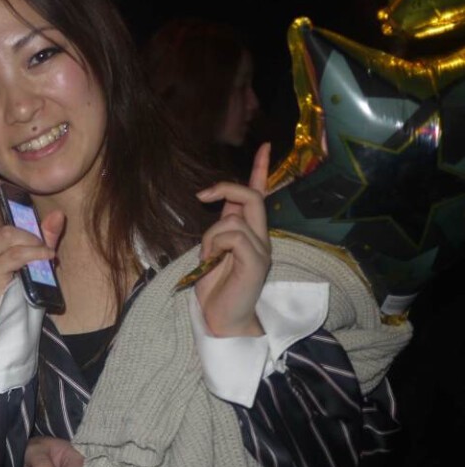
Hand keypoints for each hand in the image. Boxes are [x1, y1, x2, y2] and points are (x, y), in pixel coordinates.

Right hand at [0, 148, 64, 323]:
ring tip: (46, 252)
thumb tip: (57, 214)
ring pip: (9, 232)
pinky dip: (34, 252)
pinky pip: (16, 254)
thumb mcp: (41, 257)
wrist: (12, 322)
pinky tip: (47, 256)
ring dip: (31, 239)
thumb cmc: (23, 289)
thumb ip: (47, 235)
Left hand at [193, 142, 270, 336]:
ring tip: (209, 259)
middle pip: (253, 197)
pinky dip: (216, 245)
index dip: (259, 170)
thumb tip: (219, 204)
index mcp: (250, 234)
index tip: (263, 147)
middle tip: (202, 196)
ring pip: (234, 218)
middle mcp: (261, 238)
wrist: (222, 320)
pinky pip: (233, 235)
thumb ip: (220, 228)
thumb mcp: (212, 251)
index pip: (258, 195)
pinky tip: (214, 263)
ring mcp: (261, 249)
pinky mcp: (257, 261)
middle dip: (226, 189)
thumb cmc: (215, 289)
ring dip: (211, 235)